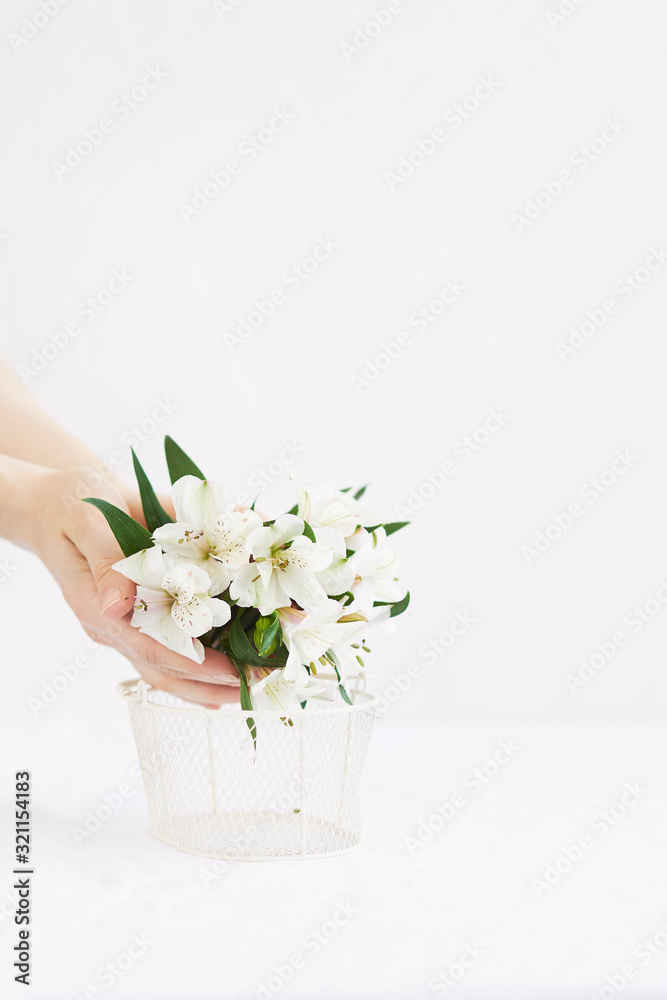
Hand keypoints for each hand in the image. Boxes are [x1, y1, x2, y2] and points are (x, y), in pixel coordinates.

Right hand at [16, 465, 239, 707]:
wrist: (62, 500)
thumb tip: (119, 606)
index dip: (190, 662)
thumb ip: (104, 558)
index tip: (229, 670)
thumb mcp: (84, 519)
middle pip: (162, 670)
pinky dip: (202, 663)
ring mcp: (126, 624)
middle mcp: (113, 624)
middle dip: (209, 684)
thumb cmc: (71, 503)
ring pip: (167, 670)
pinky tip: (231, 673)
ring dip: (209, 684)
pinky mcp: (140, 614)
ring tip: (252, 689)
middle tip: (256, 686)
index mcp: (96, 606)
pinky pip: (171, 647)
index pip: (146, 647)